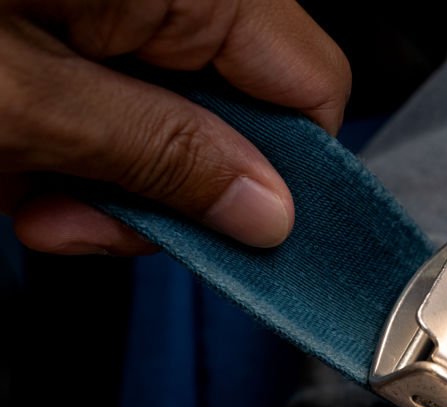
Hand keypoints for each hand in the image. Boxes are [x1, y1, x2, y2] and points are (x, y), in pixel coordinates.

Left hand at [0, 0, 350, 254]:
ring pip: (173, 126)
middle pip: (239, 117)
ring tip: (33, 199)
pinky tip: (18, 164)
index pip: (313, 85)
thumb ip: (164, 154)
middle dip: (171, 191)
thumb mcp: (29, 101)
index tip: (241, 239)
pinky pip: (117, 105)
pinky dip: (72, 151)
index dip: (292, 175)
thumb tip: (269, 212)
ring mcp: (125, 6)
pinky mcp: (83, 20)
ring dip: (109, 185)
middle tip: (90, 223)